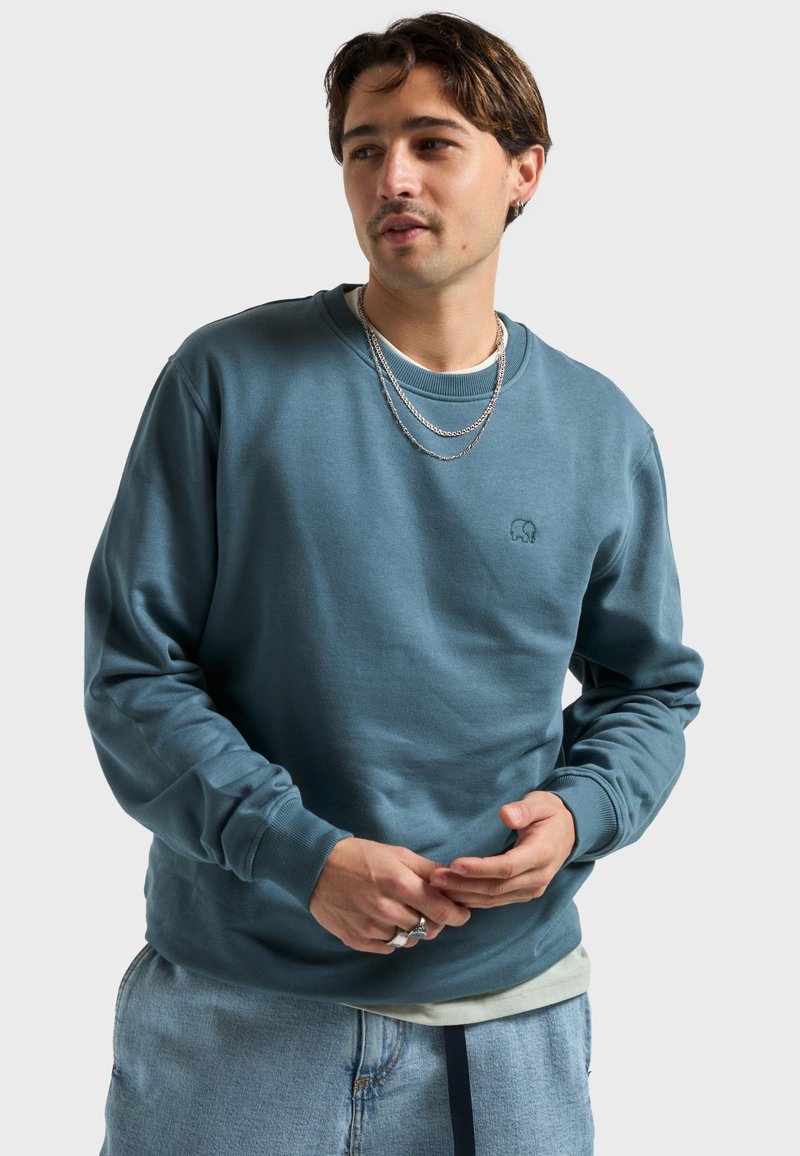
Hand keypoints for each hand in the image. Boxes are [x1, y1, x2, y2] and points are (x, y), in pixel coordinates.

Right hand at [309, 837, 470, 954]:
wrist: (317, 866)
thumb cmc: (359, 856)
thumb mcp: (397, 853)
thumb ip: (426, 870)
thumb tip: (453, 881)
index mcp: (400, 884)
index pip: (442, 911)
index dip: (456, 915)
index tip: (461, 914)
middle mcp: (387, 909)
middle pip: (428, 929)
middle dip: (434, 921)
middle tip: (429, 910)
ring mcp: (371, 928)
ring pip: (408, 940)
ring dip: (412, 929)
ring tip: (402, 912)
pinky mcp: (357, 940)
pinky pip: (387, 947)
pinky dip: (391, 937)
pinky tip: (383, 919)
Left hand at [429, 791, 575, 907]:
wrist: (569, 831)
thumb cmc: (551, 813)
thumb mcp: (541, 802)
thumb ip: (524, 809)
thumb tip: (505, 814)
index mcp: (542, 854)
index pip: (507, 867)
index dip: (480, 869)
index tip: (455, 864)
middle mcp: (538, 878)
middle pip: (496, 887)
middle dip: (463, 885)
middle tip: (435, 878)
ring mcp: (531, 889)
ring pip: (494, 898)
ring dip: (464, 895)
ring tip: (437, 887)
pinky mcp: (523, 893)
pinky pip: (496, 900)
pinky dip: (473, 899)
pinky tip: (453, 894)